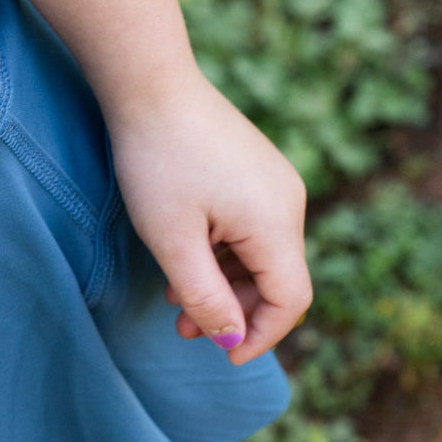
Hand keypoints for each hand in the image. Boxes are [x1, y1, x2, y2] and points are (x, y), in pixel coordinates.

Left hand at [103, 71, 311, 364]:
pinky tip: (184, 259)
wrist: (150, 84)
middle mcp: (288, 201)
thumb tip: (231, 340)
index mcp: (277, 223)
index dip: (261, 337)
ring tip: (175, 301)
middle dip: (234, 312)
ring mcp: (274, 182)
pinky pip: (250, 227)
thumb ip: (205, 297)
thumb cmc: (158, 162)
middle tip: (183, 330)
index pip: (290, 301)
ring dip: (223, 284)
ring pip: (260, 255)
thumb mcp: (173, 242)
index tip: (223, 357)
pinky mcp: (256, 170)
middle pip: (277, 280)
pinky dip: (222, 252)